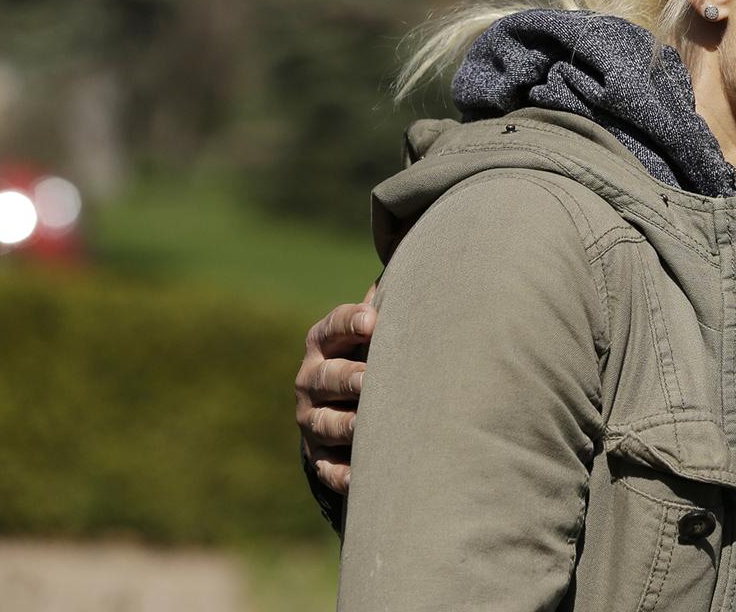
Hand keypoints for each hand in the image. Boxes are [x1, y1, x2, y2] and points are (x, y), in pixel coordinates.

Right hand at [295, 285, 377, 493]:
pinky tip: (361, 477)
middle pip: (327, 377)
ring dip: (347, 425)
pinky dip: (342, 473)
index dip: (350, 323)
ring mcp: (312, 418)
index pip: (332, 327)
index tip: (371, 321)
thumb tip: (423, 259)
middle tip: (371, 380)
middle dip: (349, 377)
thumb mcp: (380, 326)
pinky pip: (327, 468)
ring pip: (326, 423)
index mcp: (326, 342)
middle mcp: (312, 378)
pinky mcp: (318, 454)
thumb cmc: (377, 351)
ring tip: (369, 426)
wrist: (348, 402)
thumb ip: (393, 301)